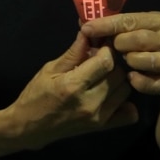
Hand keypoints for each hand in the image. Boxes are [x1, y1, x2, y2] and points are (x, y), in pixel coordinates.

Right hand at [4, 32, 137, 148]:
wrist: (29, 126)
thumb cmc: (36, 95)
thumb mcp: (49, 70)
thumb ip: (73, 53)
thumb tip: (88, 32)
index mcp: (72, 85)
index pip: (105, 61)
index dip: (106, 50)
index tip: (100, 46)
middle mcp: (89, 102)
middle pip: (119, 74)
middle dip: (112, 63)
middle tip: (100, 61)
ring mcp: (98, 117)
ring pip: (125, 90)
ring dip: (118, 80)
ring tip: (104, 77)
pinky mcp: (102, 127)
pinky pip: (130, 114)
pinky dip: (125, 103)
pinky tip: (112, 96)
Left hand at [81, 12, 159, 97]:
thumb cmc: (151, 46)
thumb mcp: (138, 31)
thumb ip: (115, 27)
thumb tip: (82, 22)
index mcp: (158, 21)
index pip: (129, 20)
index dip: (106, 25)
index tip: (86, 29)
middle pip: (139, 38)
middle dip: (120, 44)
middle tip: (113, 48)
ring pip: (148, 60)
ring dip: (131, 61)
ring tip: (126, 61)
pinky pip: (152, 83)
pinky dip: (138, 81)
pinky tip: (132, 78)